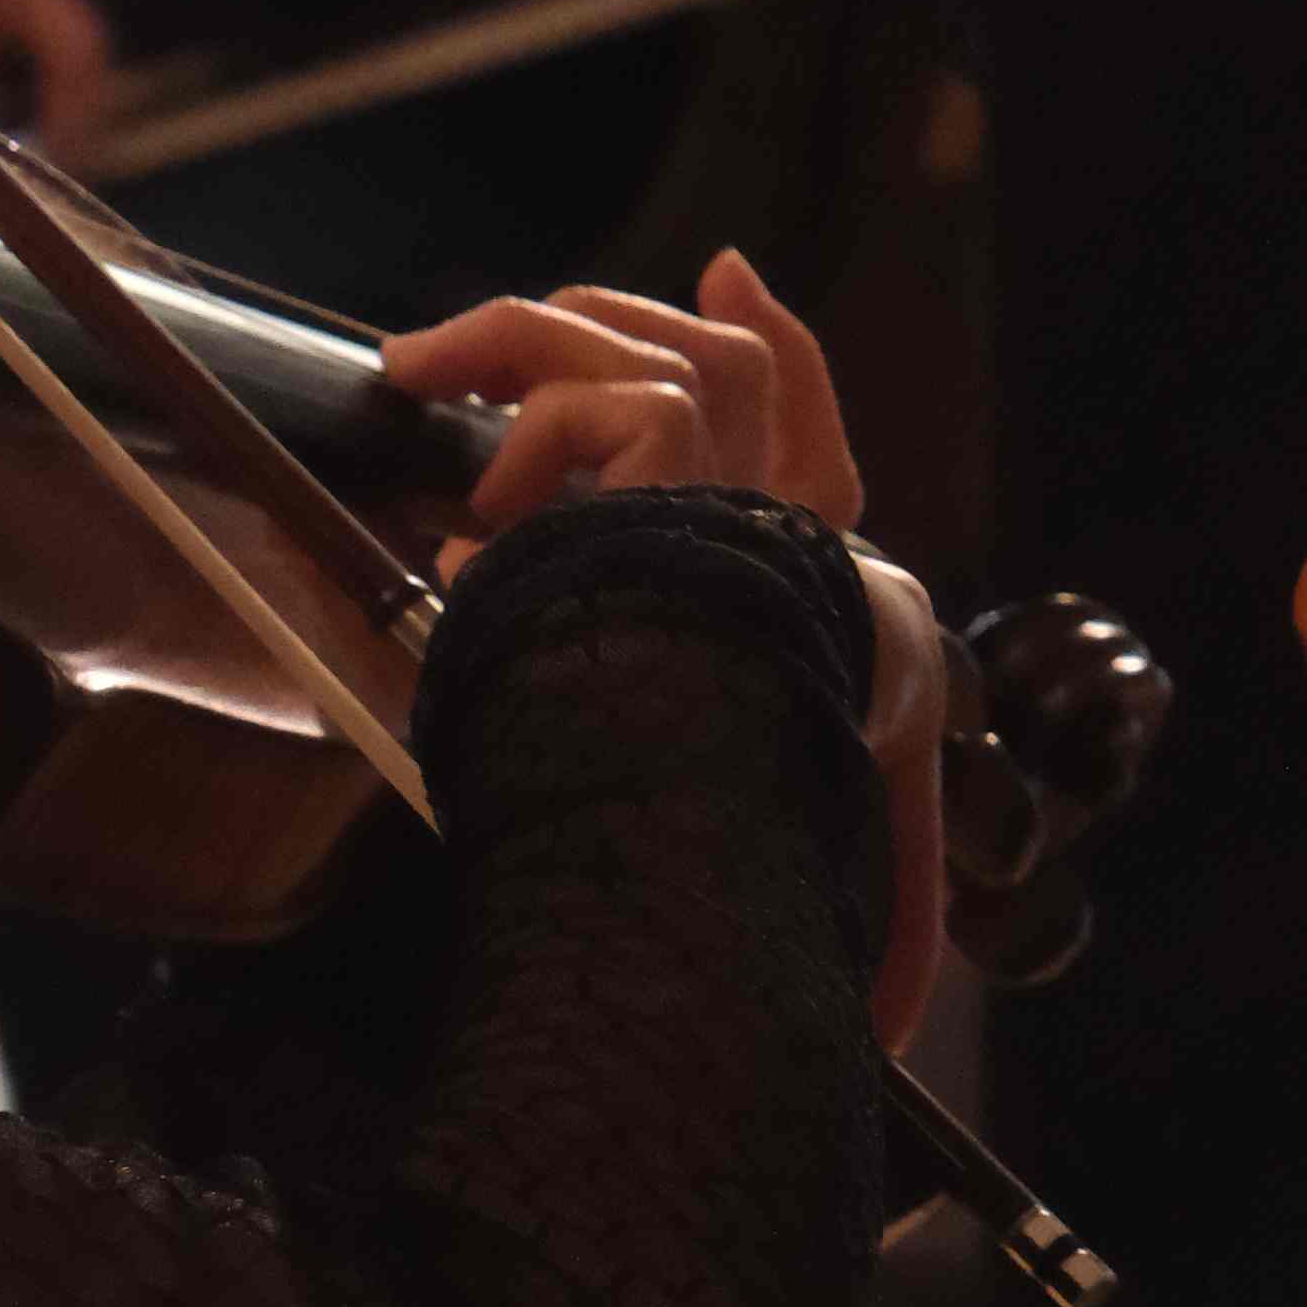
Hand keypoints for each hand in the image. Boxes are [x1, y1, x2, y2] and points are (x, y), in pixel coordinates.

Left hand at [378, 244, 945, 1039]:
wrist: (711, 827)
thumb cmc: (735, 841)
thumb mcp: (781, 851)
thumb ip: (819, 873)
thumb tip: (885, 1029)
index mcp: (811, 600)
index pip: (814, 441)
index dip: (785, 348)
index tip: (734, 277)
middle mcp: (792, 539)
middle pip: (735, 365)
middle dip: (638, 322)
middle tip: (501, 330)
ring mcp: (738, 496)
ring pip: (658, 350)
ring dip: (527, 345)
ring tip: (421, 376)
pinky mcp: (685, 476)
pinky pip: (604, 408)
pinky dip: (524, 453)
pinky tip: (473, 538)